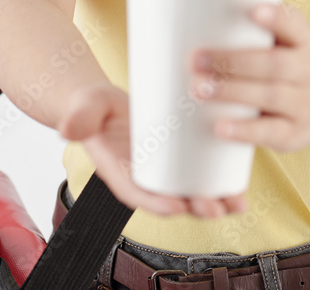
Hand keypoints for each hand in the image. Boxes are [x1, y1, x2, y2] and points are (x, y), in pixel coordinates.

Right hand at [57, 84, 248, 217]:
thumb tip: (67, 128)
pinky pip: (199, 174)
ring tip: (238, 203)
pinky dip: (220, 181)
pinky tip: (242, 185)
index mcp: (121, 172)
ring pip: (191, 191)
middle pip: (172, 197)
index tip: (176, 206)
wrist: (101, 101)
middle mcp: (145, 176)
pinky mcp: (178, 156)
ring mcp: (163, 168)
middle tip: (217, 207)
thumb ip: (80, 116)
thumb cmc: (93, 107)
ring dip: (215, 201)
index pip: (138, 194)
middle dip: (196, 206)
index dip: (157, 202)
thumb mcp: (87, 107)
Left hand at [189, 2, 309, 152]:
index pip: (295, 25)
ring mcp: (303, 104)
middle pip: (273, 64)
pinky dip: (244, 131)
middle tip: (195, 58)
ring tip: (197, 88)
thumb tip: (193, 23)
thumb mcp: (292, 42)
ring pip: (269, 96)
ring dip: (231, 92)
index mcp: (303, 42)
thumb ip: (255, 32)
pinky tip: (220, 126)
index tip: (254, 10)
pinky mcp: (294, 134)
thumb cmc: (297, 65)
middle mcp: (307, 71)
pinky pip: (270, 133)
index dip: (276, 17)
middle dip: (232, 61)